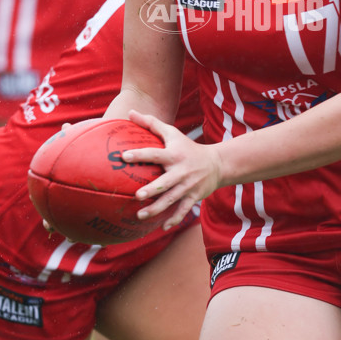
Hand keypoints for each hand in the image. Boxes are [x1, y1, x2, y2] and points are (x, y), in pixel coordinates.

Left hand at [121, 109, 222, 229]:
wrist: (217, 163)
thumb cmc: (187, 147)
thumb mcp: (172, 133)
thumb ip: (151, 123)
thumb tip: (130, 112)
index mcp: (174, 155)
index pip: (155, 154)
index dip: (140, 154)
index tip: (124, 156)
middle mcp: (181, 171)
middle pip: (165, 182)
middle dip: (152, 190)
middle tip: (137, 195)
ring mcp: (188, 186)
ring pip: (171, 199)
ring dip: (157, 209)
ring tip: (141, 215)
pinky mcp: (193, 197)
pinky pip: (183, 210)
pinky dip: (174, 218)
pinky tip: (162, 227)